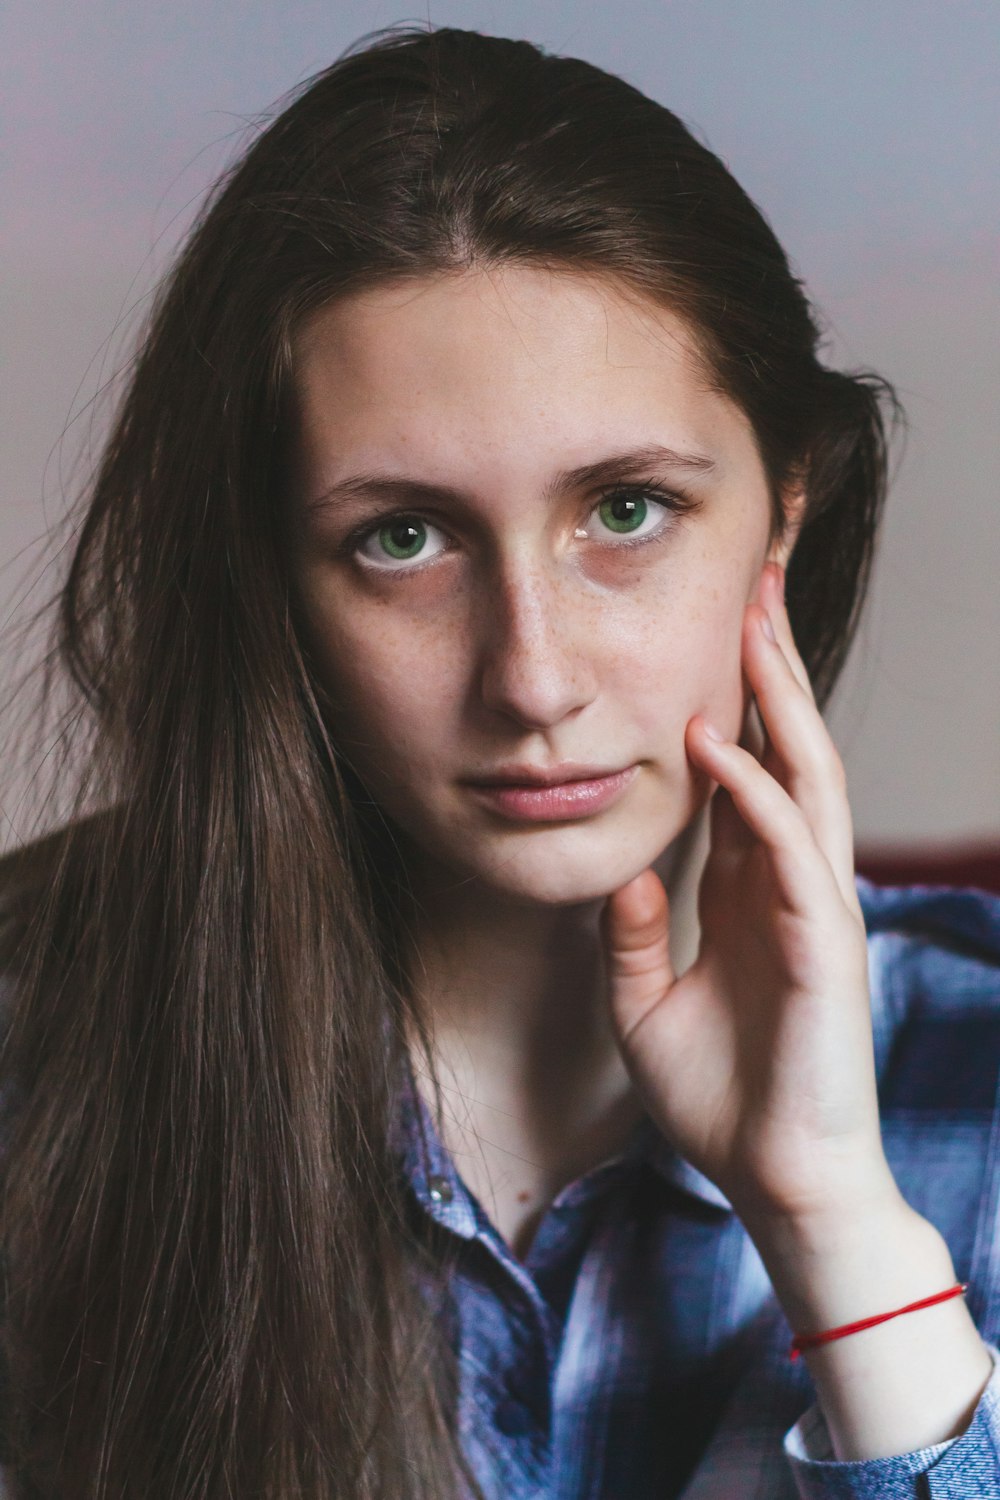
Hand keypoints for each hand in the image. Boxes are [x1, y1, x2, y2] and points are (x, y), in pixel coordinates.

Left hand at [599, 562, 897, 1227]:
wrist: (773, 1180)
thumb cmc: (722, 1099)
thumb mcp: (647, 1002)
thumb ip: (636, 932)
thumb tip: (625, 871)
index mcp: (756, 889)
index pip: (751, 772)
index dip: (738, 702)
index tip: (718, 632)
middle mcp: (791, 881)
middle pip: (788, 750)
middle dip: (770, 669)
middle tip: (754, 584)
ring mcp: (815, 906)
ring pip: (804, 777)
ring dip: (777, 701)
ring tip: (752, 624)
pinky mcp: (824, 942)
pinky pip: (791, 850)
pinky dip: (755, 793)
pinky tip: (720, 745)